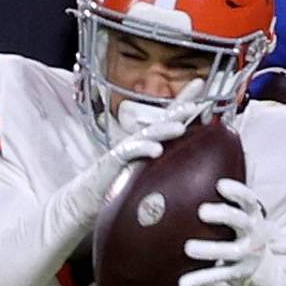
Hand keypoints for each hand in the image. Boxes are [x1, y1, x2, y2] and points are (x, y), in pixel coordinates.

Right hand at [67, 79, 206, 223]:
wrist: (86, 201)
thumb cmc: (118, 190)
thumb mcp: (148, 178)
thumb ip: (167, 172)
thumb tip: (195, 171)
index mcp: (150, 143)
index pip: (170, 118)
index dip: (185, 101)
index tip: (200, 84)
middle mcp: (138, 142)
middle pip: (161, 120)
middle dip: (179, 108)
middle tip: (197, 102)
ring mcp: (125, 150)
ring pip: (147, 134)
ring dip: (163, 129)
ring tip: (179, 128)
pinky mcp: (112, 163)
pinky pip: (128, 152)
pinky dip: (142, 149)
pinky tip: (156, 150)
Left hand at [179, 179, 285, 285]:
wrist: (261, 265)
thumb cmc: (244, 227)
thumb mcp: (247, 208)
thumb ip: (242, 181)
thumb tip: (242, 150)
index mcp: (253, 214)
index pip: (248, 199)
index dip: (237, 192)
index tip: (220, 185)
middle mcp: (253, 233)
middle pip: (240, 222)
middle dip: (223, 215)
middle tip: (202, 211)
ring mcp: (246, 255)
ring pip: (229, 252)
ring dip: (209, 250)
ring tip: (188, 248)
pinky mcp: (236, 274)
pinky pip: (218, 277)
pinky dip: (200, 279)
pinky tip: (183, 283)